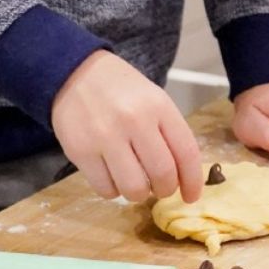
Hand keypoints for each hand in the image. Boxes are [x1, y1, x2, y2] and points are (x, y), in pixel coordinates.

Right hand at [50, 51, 202, 203]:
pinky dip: (114, 190)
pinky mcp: (80, 151)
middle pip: (162, 175)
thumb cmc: (121, 90)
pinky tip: (113, 174)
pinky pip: (106, 190)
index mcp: (158, 105)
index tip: (191, 195)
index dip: (192, 181)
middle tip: (160, 187)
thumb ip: (169, 133)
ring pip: (134, 189)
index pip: (186, 152)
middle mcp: (134, 120)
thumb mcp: (153, 99)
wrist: (76, 72)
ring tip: (135, 180)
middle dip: (165, 189)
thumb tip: (182, 177)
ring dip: (139, 192)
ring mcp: (106, 136)